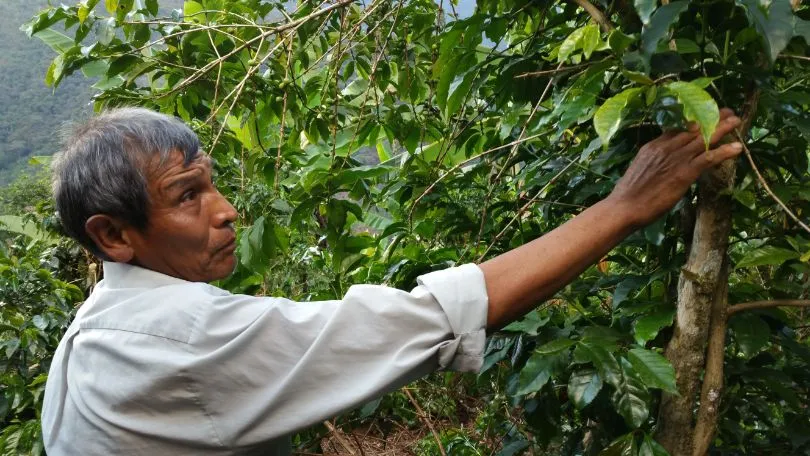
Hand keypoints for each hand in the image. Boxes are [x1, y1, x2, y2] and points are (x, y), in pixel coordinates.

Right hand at [608, 108, 742, 227]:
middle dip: (711, 118)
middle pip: (692, 129)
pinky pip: (708, 158)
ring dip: (722, 129)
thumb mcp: (639, 169)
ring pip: (703, 139)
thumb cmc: (628, 195)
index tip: (704, 117)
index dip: (693, 122)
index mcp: (653, 146)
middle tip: (727, 111)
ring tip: (736, 121)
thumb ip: (653, 162)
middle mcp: (665, 148)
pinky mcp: (684, 173)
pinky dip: (724, 152)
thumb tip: (661, 164)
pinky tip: (737, 148)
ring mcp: (675, 159)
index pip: (677, 129)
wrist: (624, 207)